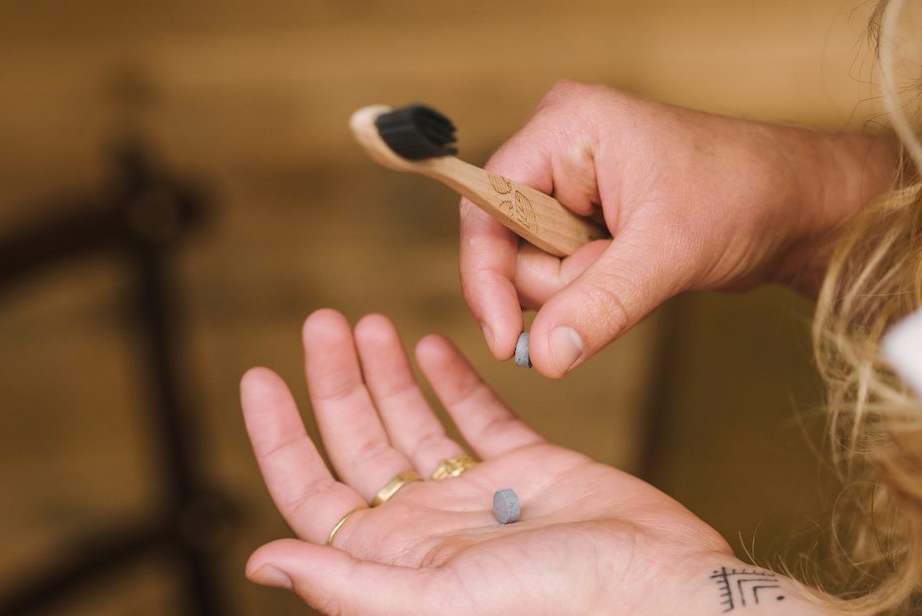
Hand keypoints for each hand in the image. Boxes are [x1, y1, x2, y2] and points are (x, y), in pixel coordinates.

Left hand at [241, 310, 820, 614]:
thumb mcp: (437, 603)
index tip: (260, 375)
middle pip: (362, 443)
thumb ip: (349, 583)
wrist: (662, 591)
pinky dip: (455, 381)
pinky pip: (480, 417)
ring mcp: (482, 495)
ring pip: (416, 421)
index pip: (311, 492)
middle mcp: (429, 527)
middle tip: (324, 321)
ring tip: (366, 323)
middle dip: (337, 381)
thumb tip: (259, 561)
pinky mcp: (535, 468)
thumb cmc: (558, 610)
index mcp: (394, 560)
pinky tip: (433, 346)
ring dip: (389, 372)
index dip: (280, 436)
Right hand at [460, 81, 895, 376]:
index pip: (487, 207)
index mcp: (564, 127)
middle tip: (622, 269)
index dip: (487, 277)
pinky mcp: (590, 217)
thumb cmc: (744, 195)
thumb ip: (598, 305)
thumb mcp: (666, 253)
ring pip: (536, 267)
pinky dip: (594, 288)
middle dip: (562, 281)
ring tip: (641, 263)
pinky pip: (564, 273)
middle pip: (509, 244)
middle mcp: (559, 149)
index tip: (504, 340)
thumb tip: (543, 357)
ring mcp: (574, 184)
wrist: (799, 205)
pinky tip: (636, 270)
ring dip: (583, 288)